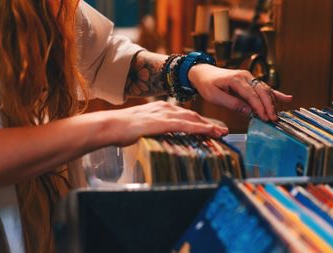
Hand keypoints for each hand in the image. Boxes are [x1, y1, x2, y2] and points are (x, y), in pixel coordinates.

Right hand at [103, 101, 228, 145]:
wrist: (110, 125)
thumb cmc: (121, 129)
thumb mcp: (142, 127)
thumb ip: (153, 130)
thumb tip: (158, 138)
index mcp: (160, 109)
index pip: (185, 115)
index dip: (200, 122)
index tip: (210, 128)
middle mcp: (165, 109)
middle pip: (193, 116)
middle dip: (209, 123)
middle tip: (222, 130)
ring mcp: (165, 115)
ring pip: (193, 120)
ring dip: (209, 126)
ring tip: (222, 132)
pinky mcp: (163, 122)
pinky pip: (187, 126)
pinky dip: (201, 129)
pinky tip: (211, 132)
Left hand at [188, 64, 292, 120]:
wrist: (203, 73)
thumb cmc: (207, 85)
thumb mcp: (214, 97)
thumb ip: (231, 104)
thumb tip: (248, 111)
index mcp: (236, 79)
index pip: (252, 95)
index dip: (260, 107)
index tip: (265, 118)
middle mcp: (246, 76)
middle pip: (262, 91)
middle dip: (269, 106)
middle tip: (273, 119)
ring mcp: (249, 77)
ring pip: (265, 90)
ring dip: (273, 103)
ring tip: (276, 115)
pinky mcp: (250, 81)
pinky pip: (265, 88)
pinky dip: (276, 94)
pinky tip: (287, 98)